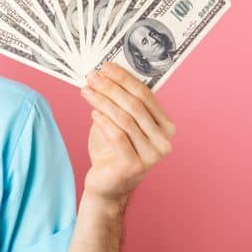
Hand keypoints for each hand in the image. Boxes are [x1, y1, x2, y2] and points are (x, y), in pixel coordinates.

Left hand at [78, 63, 176, 202]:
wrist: (106, 185)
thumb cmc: (111, 151)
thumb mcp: (115, 123)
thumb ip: (115, 103)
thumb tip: (102, 76)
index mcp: (165, 127)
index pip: (146, 97)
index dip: (125, 80)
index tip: (106, 67)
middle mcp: (163, 141)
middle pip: (136, 106)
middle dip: (112, 88)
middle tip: (92, 77)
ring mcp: (152, 155)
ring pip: (126, 120)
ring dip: (103, 102)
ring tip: (86, 91)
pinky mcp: (134, 165)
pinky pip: (118, 136)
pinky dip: (104, 122)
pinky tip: (93, 112)